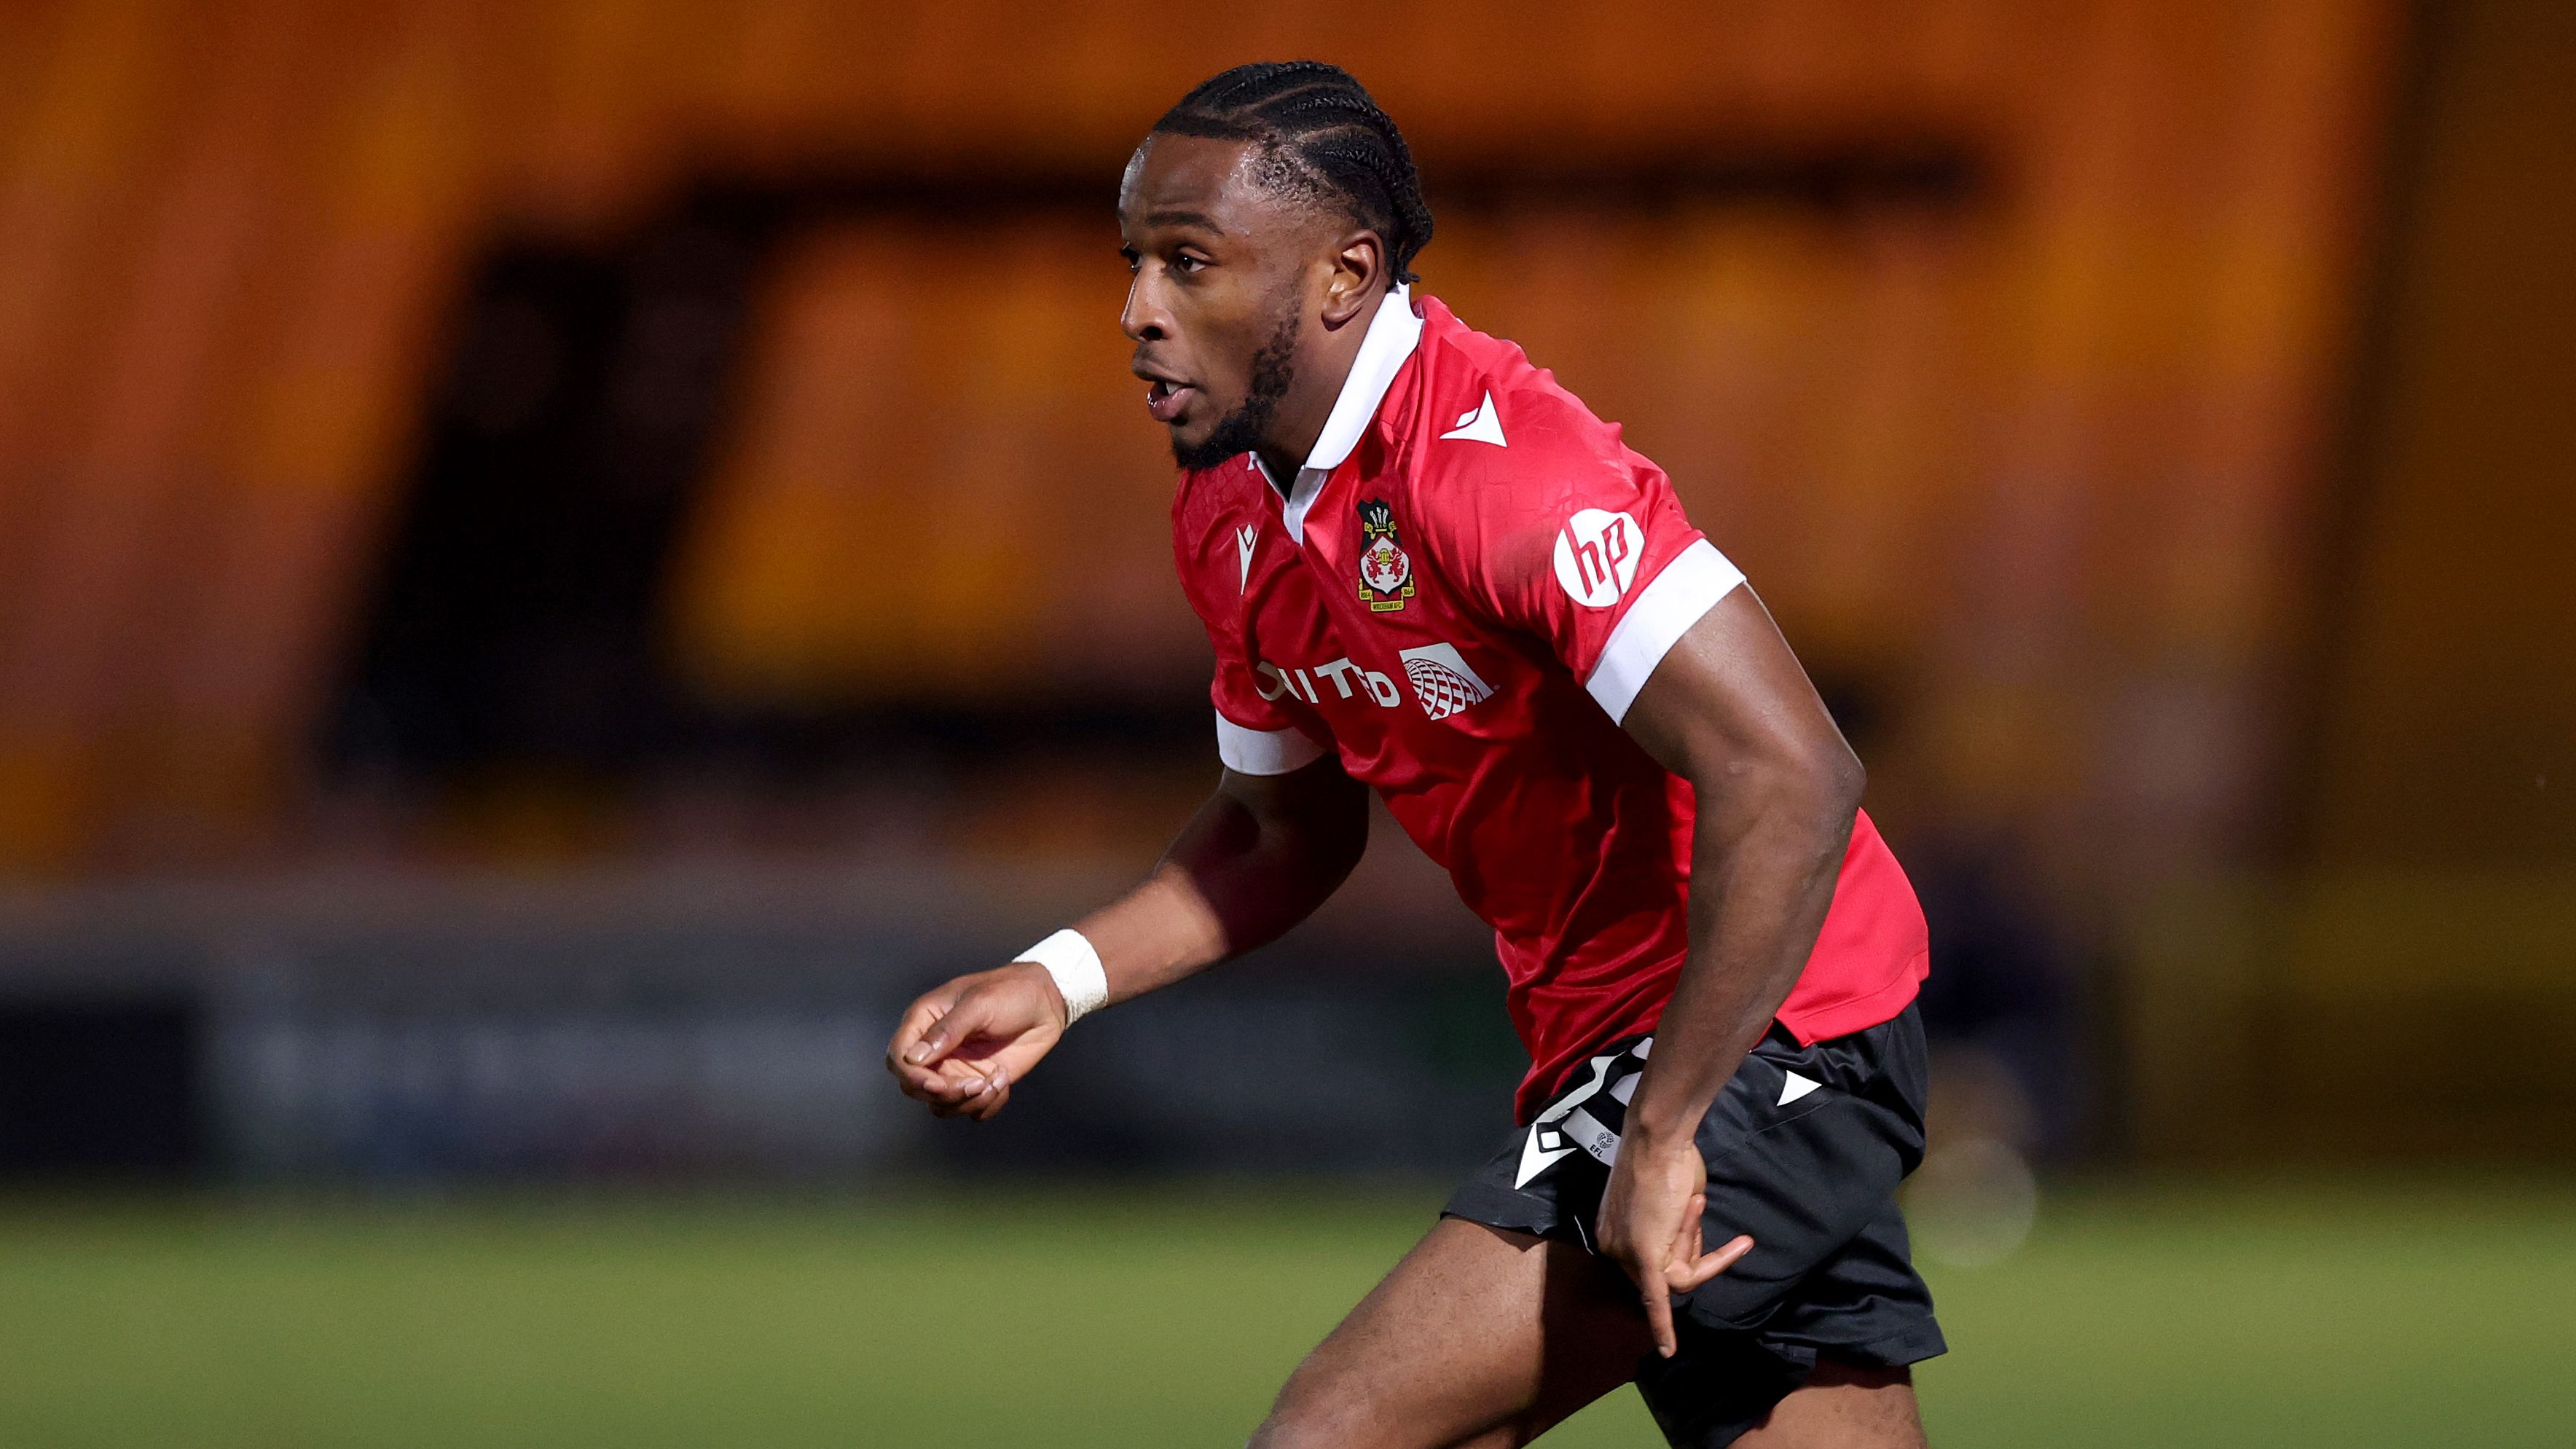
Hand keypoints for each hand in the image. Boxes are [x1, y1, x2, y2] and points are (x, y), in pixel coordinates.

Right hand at [883, 962, 1069, 1121]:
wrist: (1047, 1002)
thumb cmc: (1009, 992)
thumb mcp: (978, 1004)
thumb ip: (947, 1031)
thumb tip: (913, 1058)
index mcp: (924, 1022)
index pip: (899, 1057)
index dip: (912, 1076)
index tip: (936, 1084)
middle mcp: (935, 1049)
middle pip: (915, 1087)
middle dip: (944, 1094)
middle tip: (976, 1084)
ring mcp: (955, 1068)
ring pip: (941, 1104)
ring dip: (967, 1103)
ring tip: (995, 1082)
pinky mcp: (977, 1081)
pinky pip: (970, 1110)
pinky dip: (986, 1105)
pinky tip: (1002, 1081)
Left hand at [1594, 1129, 1753, 1357]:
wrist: (1661, 1138)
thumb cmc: (1668, 1161)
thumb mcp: (1668, 1204)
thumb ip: (1670, 1232)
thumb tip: (1686, 1249)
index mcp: (1612, 1236)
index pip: (1654, 1263)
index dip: (1683, 1242)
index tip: (1689, 1212)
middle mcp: (1613, 1249)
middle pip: (1666, 1272)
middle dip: (1690, 1243)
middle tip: (1692, 1204)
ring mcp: (1627, 1254)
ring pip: (1679, 1275)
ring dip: (1696, 1240)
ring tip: (1694, 1200)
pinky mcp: (1644, 1257)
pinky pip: (1657, 1299)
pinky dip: (1663, 1326)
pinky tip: (1668, 1351)